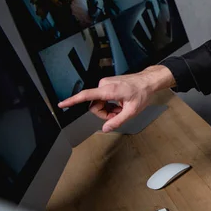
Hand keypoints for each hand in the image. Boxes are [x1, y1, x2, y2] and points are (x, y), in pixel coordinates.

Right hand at [57, 65, 175, 132]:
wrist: (148, 81)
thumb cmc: (142, 92)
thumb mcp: (132, 111)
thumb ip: (118, 121)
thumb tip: (106, 128)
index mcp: (109, 90)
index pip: (86, 95)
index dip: (72, 100)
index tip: (62, 104)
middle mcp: (104, 85)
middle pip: (94, 105)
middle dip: (105, 113)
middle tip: (118, 114)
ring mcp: (105, 83)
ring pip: (98, 103)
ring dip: (108, 109)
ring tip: (121, 108)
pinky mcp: (107, 84)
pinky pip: (103, 98)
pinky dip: (110, 103)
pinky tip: (120, 103)